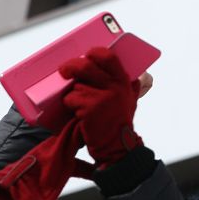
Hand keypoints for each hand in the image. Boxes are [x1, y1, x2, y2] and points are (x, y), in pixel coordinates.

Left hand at [59, 46, 142, 167]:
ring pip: (76, 86)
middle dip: (71, 66)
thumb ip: (129, 86)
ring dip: (73, 96)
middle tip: (63, 70)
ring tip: (81, 107)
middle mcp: (115, 86)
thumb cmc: (118, 123)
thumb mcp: (129, 100)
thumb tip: (135, 73)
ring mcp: (103, 97)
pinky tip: (80, 115)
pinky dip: (71, 106)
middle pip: (86, 67)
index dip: (94, 53)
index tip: (85, 55)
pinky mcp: (91, 108)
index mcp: (123, 81)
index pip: (109, 57)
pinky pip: (71, 99)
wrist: (116, 146)